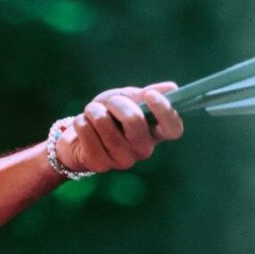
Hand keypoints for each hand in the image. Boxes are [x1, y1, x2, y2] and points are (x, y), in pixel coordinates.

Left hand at [54, 82, 182, 173]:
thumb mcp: (127, 100)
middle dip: (117, 103)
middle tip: (111, 101)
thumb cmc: (109, 114)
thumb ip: (145, 95)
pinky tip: (84, 125)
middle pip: (135, 121)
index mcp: (155, 133)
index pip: (173, 129)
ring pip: (105, 124)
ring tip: (93, 112)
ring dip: (94, 110)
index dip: (165, 111)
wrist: (81, 133)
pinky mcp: (99, 164)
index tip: (151, 95)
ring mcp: (122, 160)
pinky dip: (81, 122)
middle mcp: (143, 150)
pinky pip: (87, 132)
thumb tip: (171, 88)